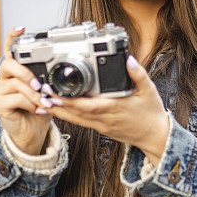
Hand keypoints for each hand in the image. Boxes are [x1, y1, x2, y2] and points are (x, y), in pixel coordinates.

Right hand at [0, 26, 53, 154]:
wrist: (32, 133)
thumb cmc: (39, 110)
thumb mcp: (47, 92)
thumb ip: (48, 81)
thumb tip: (58, 77)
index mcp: (15, 71)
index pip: (9, 49)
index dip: (12, 37)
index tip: (21, 28)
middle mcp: (3, 78)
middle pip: (8, 64)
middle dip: (26, 72)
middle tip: (41, 85)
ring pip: (15, 83)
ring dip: (34, 93)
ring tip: (45, 103)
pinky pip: (15, 98)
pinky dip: (30, 104)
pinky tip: (37, 110)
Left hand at [41, 55, 169, 164]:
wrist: (155, 137)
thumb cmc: (151, 113)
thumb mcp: (149, 90)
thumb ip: (138, 74)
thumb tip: (129, 59)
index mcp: (115, 108)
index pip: (88, 106)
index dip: (70, 101)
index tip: (55, 93)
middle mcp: (105, 118)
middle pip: (75, 113)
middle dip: (56, 105)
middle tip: (40, 94)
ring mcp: (101, 126)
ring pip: (75, 120)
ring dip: (58, 111)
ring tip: (41, 101)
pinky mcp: (100, 129)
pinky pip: (80, 123)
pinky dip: (67, 116)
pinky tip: (56, 109)